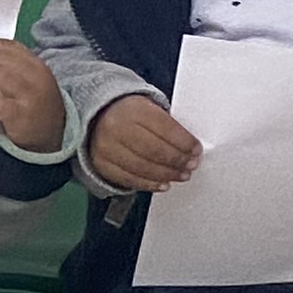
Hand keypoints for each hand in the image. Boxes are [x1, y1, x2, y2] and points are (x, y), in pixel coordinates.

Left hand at [0, 39, 64, 155]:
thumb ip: (11, 67)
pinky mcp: (21, 115)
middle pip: (5, 60)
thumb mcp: (31, 80)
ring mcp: (31, 96)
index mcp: (37, 65)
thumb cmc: (34, 103)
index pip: (12, 47)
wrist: (51, 132)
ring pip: (2, 78)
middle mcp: (36, 78)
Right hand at [86, 92, 201, 192]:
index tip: (196, 149)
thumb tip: (191, 149)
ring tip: (180, 175)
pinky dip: (149, 184)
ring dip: (167, 174)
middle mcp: (117, 128)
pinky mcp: (102, 164)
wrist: (96, 117)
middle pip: (155, 150)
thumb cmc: (128, 113)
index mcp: (133, 109)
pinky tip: (162, 183)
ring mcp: (107, 147)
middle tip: (191, 165)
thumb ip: (168, 126)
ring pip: (143, 167)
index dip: (185, 142)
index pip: (165, 128)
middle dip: (178, 160)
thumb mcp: (149, 108)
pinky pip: (129, 179)